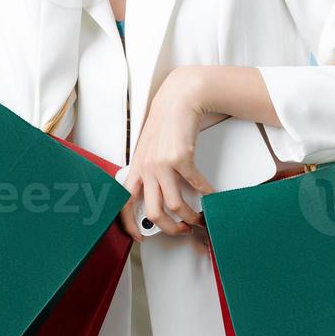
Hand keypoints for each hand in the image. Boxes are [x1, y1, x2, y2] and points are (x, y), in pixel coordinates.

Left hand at [118, 69, 218, 241]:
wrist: (178, 99)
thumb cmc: (166, 123)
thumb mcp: (150, 148)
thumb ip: (150, 170)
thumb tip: (158, 193)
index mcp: (137, 167)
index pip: (124, 202)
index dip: (130, 224)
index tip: (139, 236)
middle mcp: (146, 168)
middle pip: (153, 212)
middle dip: (170, 228)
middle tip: (181, 230)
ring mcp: (162, 163)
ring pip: (176, 205)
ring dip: (191, 217)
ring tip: (199, 217)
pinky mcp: (180, 157)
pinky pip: (196, 186)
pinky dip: (206, 195)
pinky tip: (210, 195)